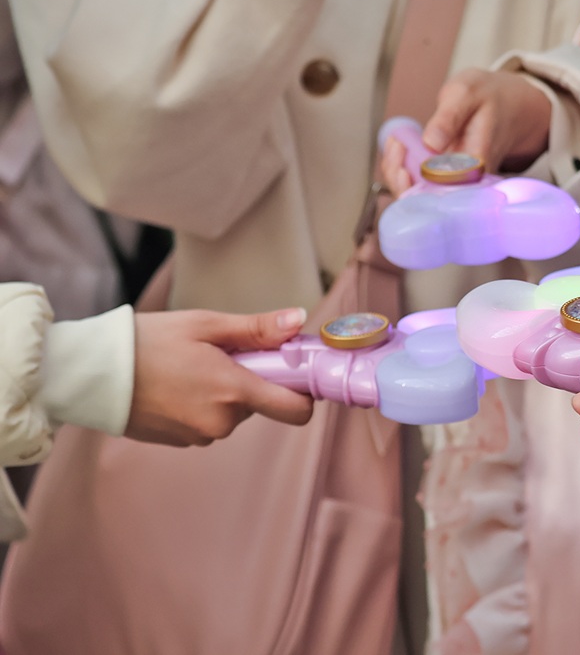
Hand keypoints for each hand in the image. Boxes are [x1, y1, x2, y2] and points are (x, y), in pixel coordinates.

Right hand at [127, 307, 313, 446]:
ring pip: (231, 413)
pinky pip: (207, 422)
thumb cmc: (148, 341)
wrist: (91, 373)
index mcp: (234, 392)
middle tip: (221, 355)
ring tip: (189, 368)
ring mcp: (199, 436)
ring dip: (222, 393)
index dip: (303, 392)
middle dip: (250, 380)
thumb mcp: (206, 325)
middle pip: (260, 405)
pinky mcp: (180, 442)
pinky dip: (201, 404)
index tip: (294, 371)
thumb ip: (257, 329)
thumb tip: (299, 321)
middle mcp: (221, 422)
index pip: (296, 410)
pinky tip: (175, 385)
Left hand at [380, 69, 551, 196]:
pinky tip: (399, 146)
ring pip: (420, 194)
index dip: (415, 183)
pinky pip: (421, 183)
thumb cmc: (489, 100)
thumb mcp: (467, 93)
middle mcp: (468, 181)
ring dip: (398, 172)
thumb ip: (449, 116)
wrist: (510, 106)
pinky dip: (404, 167)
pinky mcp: (450, 179)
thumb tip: (432, 142)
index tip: (401, 155)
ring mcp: (458, 182)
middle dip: (400, 178)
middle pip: (428, 200)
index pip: (443, 189)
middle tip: (395, 145)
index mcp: (477, 164)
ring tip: (396, 142)